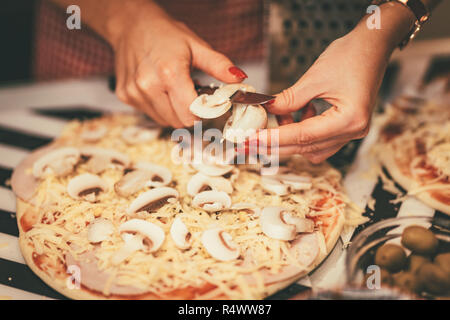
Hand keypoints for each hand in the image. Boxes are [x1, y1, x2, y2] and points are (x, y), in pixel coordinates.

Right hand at [110, 3, 246, 127]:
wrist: (131, 25)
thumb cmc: (165, 34)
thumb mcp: (196, 45)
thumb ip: (219, 65)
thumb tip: (240, 79)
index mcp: (169, 73)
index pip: (191, 114)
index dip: (203, 113)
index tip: (208, 105)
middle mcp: (148, 86)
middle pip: (178, 121)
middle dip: (190, 113)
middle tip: (192, 95)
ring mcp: (134, 93)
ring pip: (164, 120)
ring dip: (174, 111)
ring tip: (175, 90)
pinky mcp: (125, 96)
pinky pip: (150, 113)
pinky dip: (160, 107)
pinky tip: (160, 89)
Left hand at [252, 2, 414, 162]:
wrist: (373, 45)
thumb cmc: (352, 55)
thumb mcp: (314, 77)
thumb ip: (289, 99)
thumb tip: (265, 110)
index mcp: (349, 120)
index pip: (303, 136)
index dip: (273, 139)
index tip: (251, 140)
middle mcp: (353, 131)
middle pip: (306, 148)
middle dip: (276, 144)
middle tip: (251, 141)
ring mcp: (352, 132)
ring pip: (312, 149)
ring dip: (290, 138)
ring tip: (280, 115)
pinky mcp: (346, 128)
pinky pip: (319, 140)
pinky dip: (302, 132)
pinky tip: (297, 113)